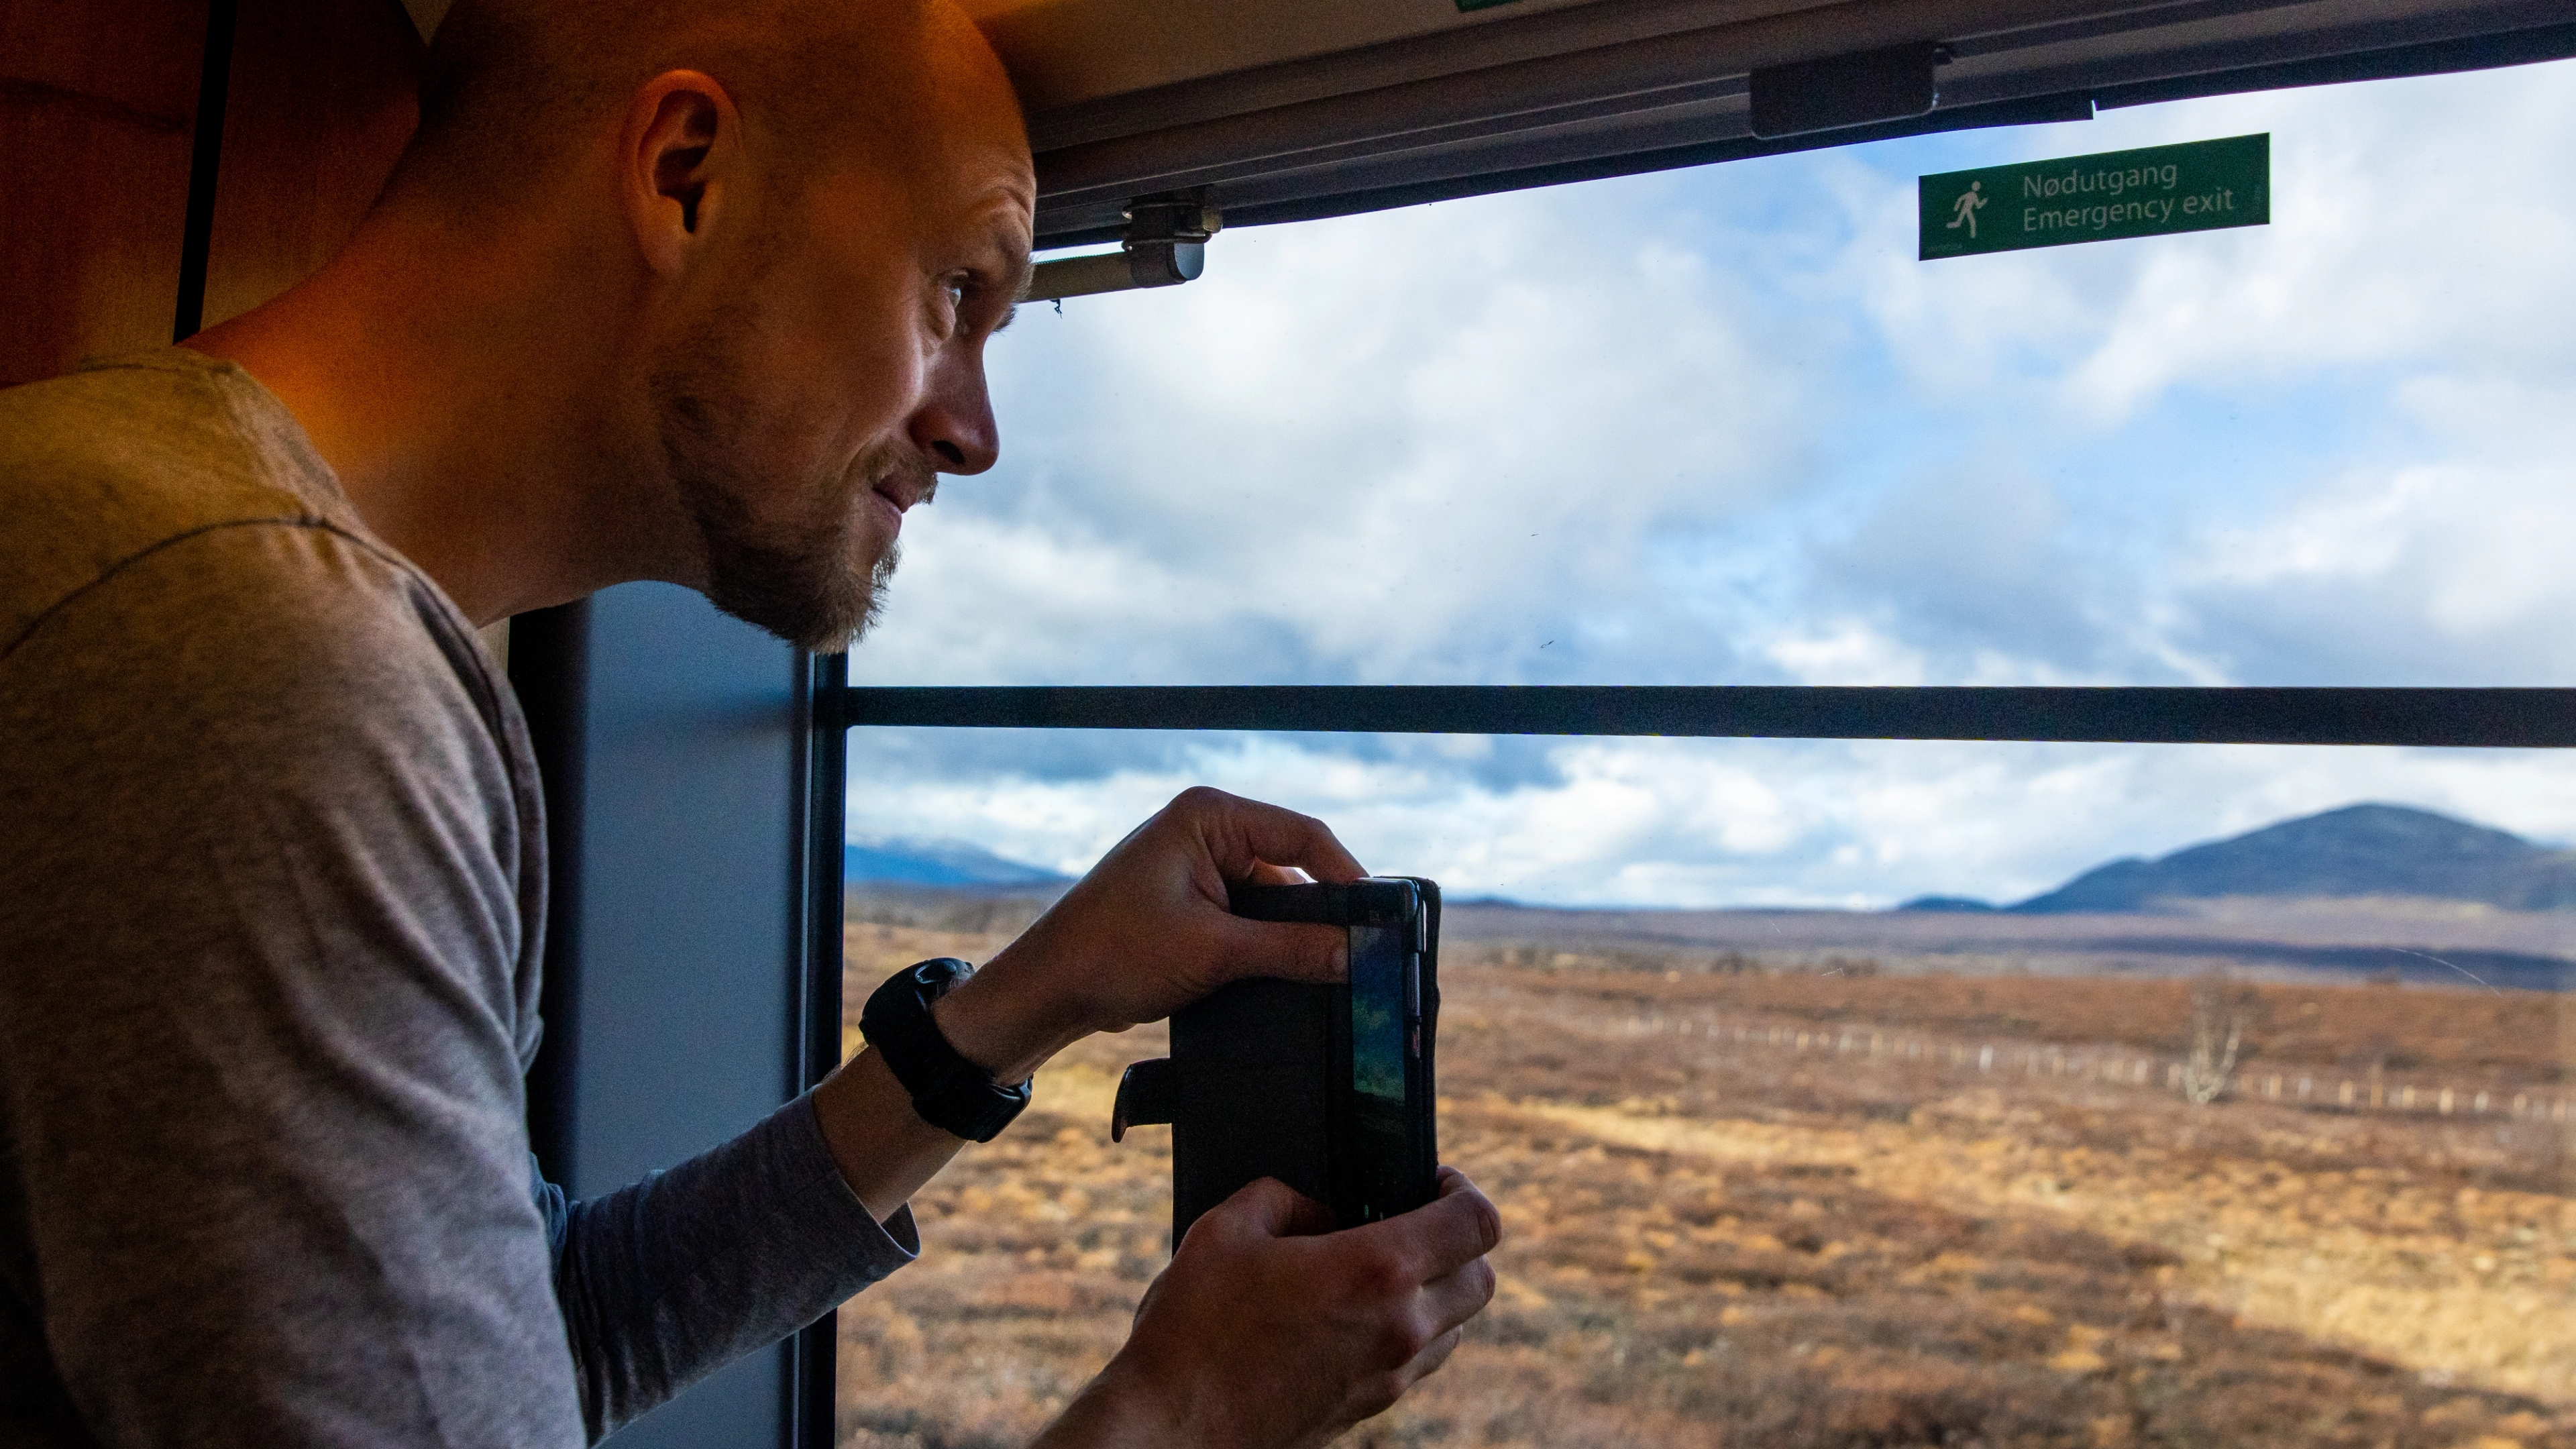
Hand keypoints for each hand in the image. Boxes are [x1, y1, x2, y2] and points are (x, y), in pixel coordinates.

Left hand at [931, 787, 1364, 1080]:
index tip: (1379, 921)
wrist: (1048, 990)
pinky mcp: (1194, 902)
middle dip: (1322, 916)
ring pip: (1274, 901)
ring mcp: (1199, 867)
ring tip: (1327, 975)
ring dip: (1294, 938)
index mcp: (1209, 815)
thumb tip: (1356, 957)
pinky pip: (1250, 919)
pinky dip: (1268, 948)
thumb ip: (1291, 951)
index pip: (1303, 835)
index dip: (1348, 877)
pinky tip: (1288, 978)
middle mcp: (1207, 830)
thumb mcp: (1213, 952)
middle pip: (1293, 869)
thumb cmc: (1111, 952)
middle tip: (1361, 958)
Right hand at [1039, 1168, 1501, 1448]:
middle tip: (1413, 1221)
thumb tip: (1318, 1207)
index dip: (1465, 1190)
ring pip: (1457, 1325)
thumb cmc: (1194, 1330)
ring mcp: (1390, 1376)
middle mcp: (1401, 1327)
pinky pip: (1421, 1361)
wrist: (1174, 1429)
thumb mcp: (1227, 1230)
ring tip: (1382, 1270)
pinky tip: (1357, 1315)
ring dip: (1438, 1291)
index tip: (1436, 1180)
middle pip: (1482, 1278)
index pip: (1476, 1223)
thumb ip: (1284, 1198)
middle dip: (1458, 1242)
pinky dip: (1410, 1332)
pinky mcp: (1370, 1408)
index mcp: (1375, 1271)